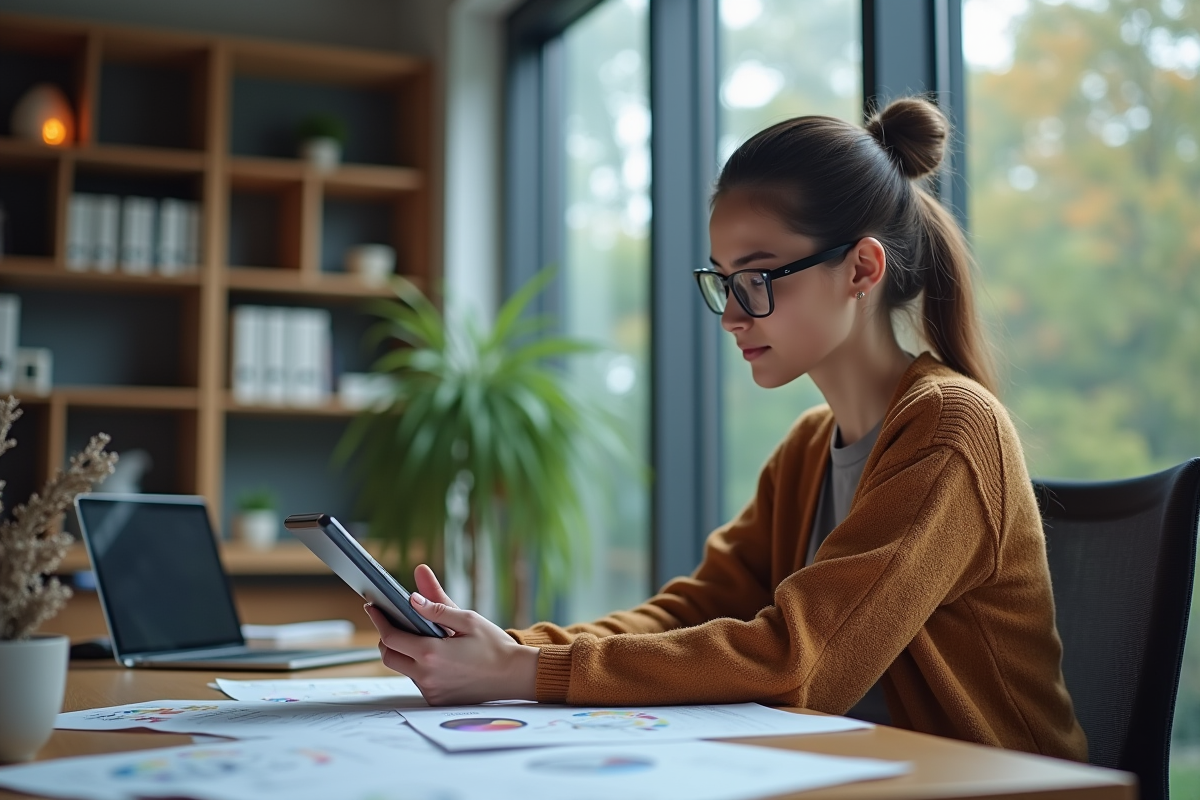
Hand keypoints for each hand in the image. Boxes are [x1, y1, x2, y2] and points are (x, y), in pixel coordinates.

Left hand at [364, 564, 539, 705]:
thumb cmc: (494, 646)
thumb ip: (437, 607)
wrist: (515, 676)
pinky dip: (419, 666)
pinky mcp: (437, 700)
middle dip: (386, 638)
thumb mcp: (467, 619)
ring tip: (419, 636)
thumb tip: (412, 596)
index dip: (379, 620)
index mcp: (431, 653)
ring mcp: (431, 691)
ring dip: (404, 652)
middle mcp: (427, 676)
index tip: (372, 607)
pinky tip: (435, 656)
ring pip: (403, 669)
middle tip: (392, 622)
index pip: (391, 637)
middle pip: (389, 656)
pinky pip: (418, 680)